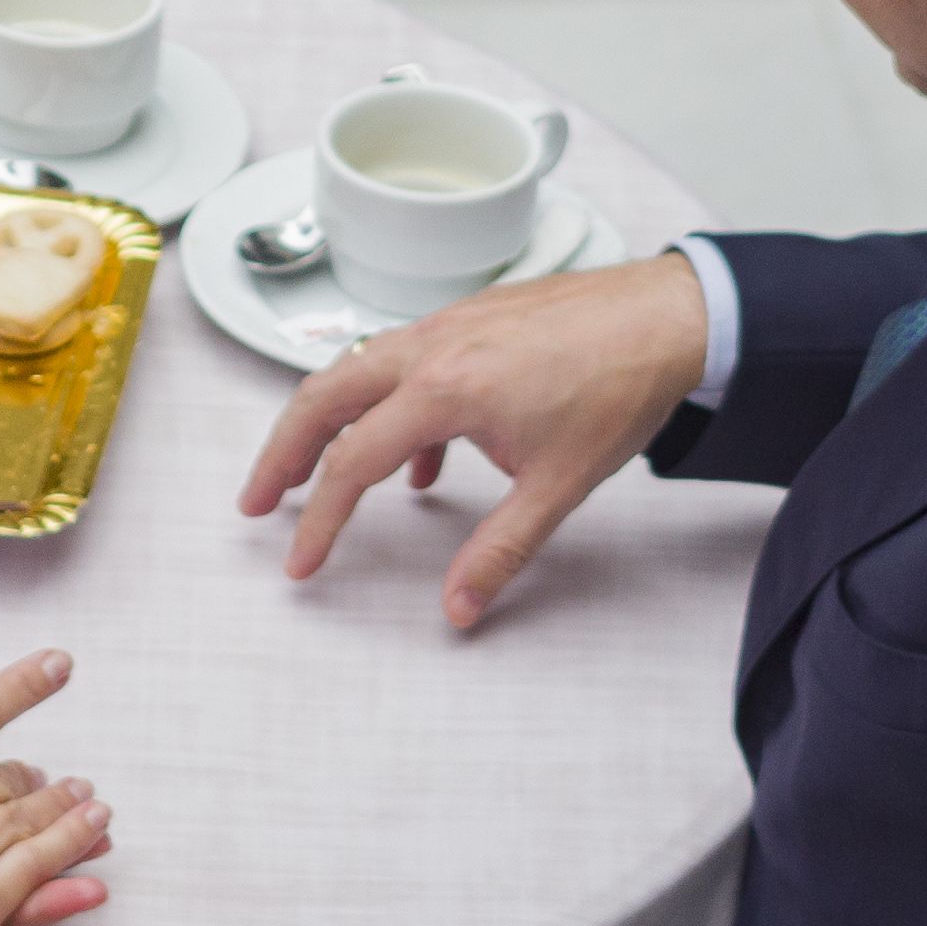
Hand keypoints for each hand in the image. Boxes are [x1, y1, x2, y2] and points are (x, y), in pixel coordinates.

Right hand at [0, 647, 115, 925]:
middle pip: (7, 783)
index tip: (58, 664)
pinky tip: (87, 874)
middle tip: (67, 778)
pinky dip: (61, 874)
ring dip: (69, 818)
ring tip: (97, 812)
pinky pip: (25, 891)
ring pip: (31, 833)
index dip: (21, 684)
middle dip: (40, 777)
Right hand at [237, 252, 707, 627]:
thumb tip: (459, 609)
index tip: (301, 560)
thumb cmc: (621, 390)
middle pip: (322, 398)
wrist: (670, 316)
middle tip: (256, 502)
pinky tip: (421, 461)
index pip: (353, 462)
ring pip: (357, 372)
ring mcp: (447, 325)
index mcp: (444, 389)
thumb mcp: (559, 487)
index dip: (319, 520)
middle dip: (281, 454)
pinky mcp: (468, 318)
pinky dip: (388, 407)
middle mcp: (430, 347)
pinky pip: (402, 361)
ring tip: (316, 477)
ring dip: (326, 424)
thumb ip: (500, 551)